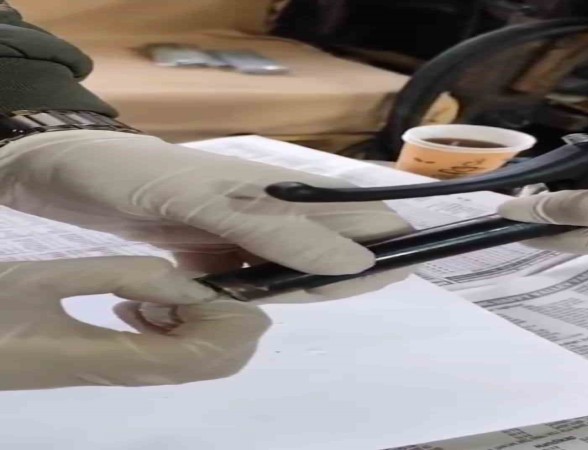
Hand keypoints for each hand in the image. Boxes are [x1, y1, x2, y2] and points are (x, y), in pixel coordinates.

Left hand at [0, 130, 412, 300]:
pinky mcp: (223, 253)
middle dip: (329, 284)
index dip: (390, 247)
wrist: (76, 174)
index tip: (398, 278)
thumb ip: (284, 232)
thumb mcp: (213, 203)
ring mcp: (253, 235)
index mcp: (292, 189)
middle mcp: (282, 211)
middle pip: (335, 254)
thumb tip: (360, 263)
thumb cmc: (144, 177)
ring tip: (238, 291)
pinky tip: (220, 298)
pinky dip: (242, 296)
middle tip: (282, 293)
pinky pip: (252, 282)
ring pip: (293, 274)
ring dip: (282, 293)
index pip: (367, 217)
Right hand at [0, 256, 269, 389]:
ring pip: (187, 359)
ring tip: (163, 285)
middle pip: (206, 364)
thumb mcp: (43, 280)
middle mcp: (122, 375)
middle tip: (200, 278)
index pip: (199, 356)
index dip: (230, 326)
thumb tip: (185, 280)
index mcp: (109, 359)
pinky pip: (161, 351)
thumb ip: (116, 275)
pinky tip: (138, 297)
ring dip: (198, 321)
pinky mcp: (104, 364)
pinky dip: (173, 324)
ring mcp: (114, 372)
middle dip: (224, 322)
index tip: (233, 288)